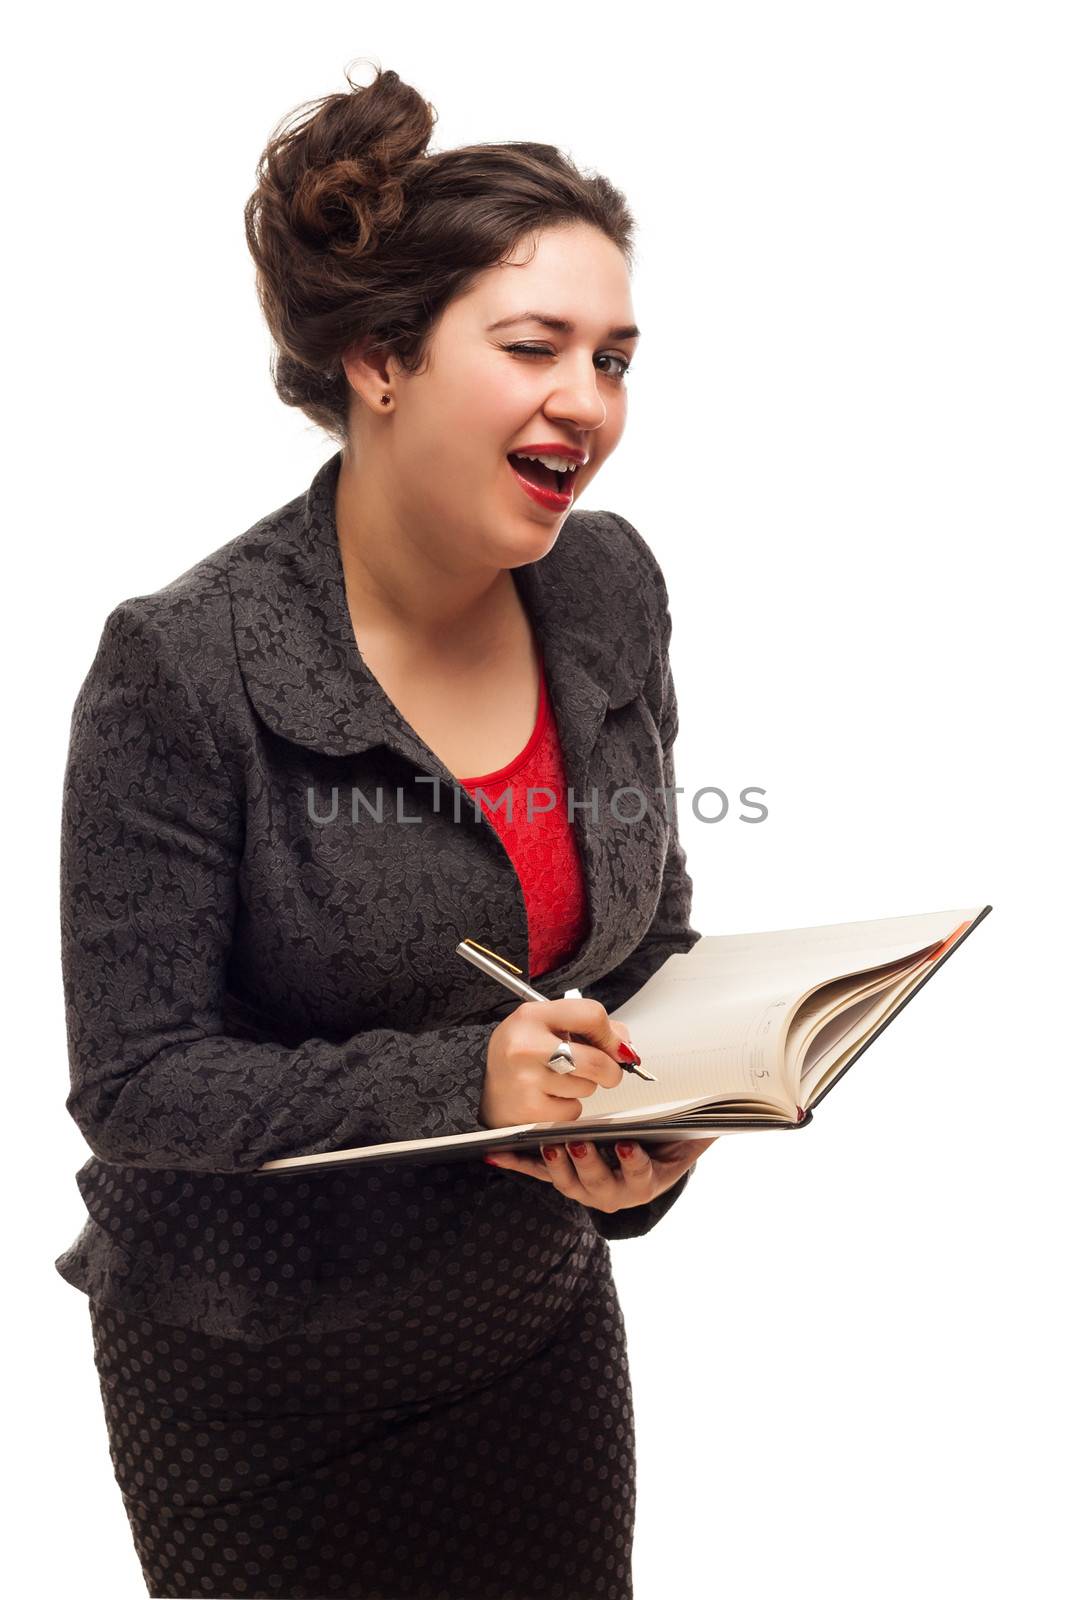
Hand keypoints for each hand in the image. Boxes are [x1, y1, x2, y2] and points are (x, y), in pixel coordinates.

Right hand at [479, 997, 632, 1129]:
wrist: (477, 1085)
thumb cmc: (519, 1054)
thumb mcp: (545, 1027)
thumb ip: (587, 1029)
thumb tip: (625, 1047)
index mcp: (532, 1015)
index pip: (592, 1015)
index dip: (612, 1035)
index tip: (617, 1047)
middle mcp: (526, 1046)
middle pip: (598, 1060)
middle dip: (611, 1070)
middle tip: (607, 1072)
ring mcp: (526, 1080)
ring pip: (587, 1087)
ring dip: (582, 1087)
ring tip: (557, 1080)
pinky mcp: (530, 1110)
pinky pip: (573, 1110)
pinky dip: (568, 1107)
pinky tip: (548, 1098)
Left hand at [483, 1135, 718, 1213]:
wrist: (639, 1163)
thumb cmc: (661, 1146)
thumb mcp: (684, 1142)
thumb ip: (702, 1131)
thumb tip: (728, 1115)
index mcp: (645, 1181)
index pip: (640, 1175)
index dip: (633, 1163)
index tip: (627, 1144)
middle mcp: (613, 1191)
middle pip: (598, 1182)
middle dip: (588, 1162)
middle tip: (579, 1140)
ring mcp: (583, 1186)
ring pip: (567, 1180)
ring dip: (556, 1163)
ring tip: (549, 1141)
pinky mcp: (558, 1176)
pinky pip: (536, 1172)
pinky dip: (516, 1162)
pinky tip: (496, 1152)